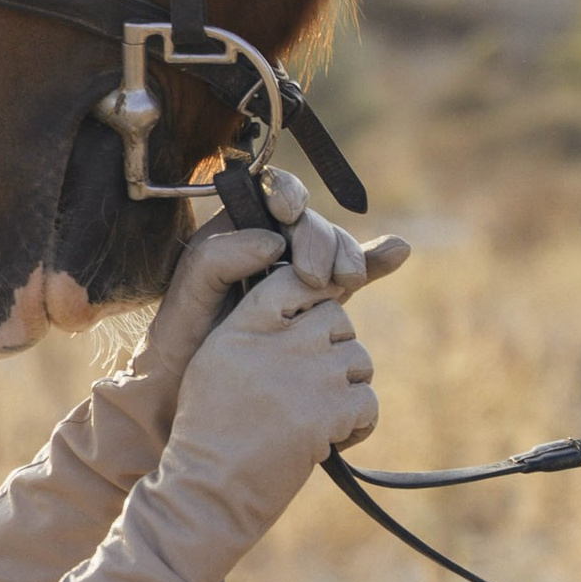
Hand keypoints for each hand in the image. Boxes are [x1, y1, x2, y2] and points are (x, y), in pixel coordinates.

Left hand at [132, 168, 410, 396]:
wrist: (196, 389)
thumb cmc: (184, 337)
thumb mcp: (188, 293)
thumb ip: (218, 258)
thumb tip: (273, 240)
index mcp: (238, 229)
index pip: (271, 193)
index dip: (287, 195)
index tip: (286, 217)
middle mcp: (272, 243)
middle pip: (310, 222)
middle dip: (320, 242)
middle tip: (315, 278)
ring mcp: (300, 271)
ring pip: (336, 247)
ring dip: (349, 256)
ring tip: (348, 281)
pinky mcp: (322, 300)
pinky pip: (354, 274)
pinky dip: (377, 261)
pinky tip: (397, 251)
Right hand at [134, 259, 383, 581]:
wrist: (209, 492)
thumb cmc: (210, 434)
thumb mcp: (214, 366)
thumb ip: (255, 332)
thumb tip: (309, 307)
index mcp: (240, 327)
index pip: (292, 278)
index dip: (313, 292)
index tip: (311, 323)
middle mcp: (274, 343)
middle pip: (337, 317)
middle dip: (335, 348)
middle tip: (315, 385)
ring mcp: (304, 376)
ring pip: (358, 360)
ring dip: (348, 389)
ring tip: (317, 418)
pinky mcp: (328, 413)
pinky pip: (368, 403)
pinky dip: (357, 425)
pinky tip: (328, 441)